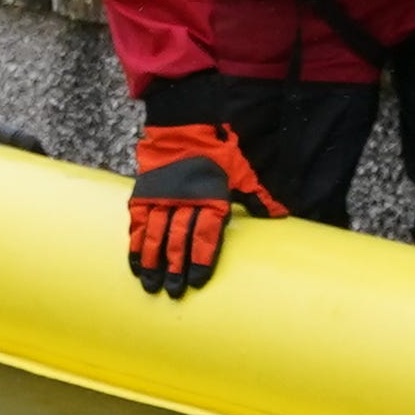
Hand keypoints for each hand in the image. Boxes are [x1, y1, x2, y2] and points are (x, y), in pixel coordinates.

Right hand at [126, 118, 279, 296]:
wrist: (185, 123)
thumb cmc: (218, 150)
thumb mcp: (242, 170)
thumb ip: (257, 195)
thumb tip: (278, 214)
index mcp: (211, 198)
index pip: (205, 236)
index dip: (200, 260)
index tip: (196, 282)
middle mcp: (184, 200)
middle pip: (178, 240)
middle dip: (175, 268)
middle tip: (173, 292)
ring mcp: (162, 197)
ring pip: (156, 234)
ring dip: (153, 262)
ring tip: (152, 285)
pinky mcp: (144, 192)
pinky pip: (138, 222)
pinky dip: (136, 244)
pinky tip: (136, 265)